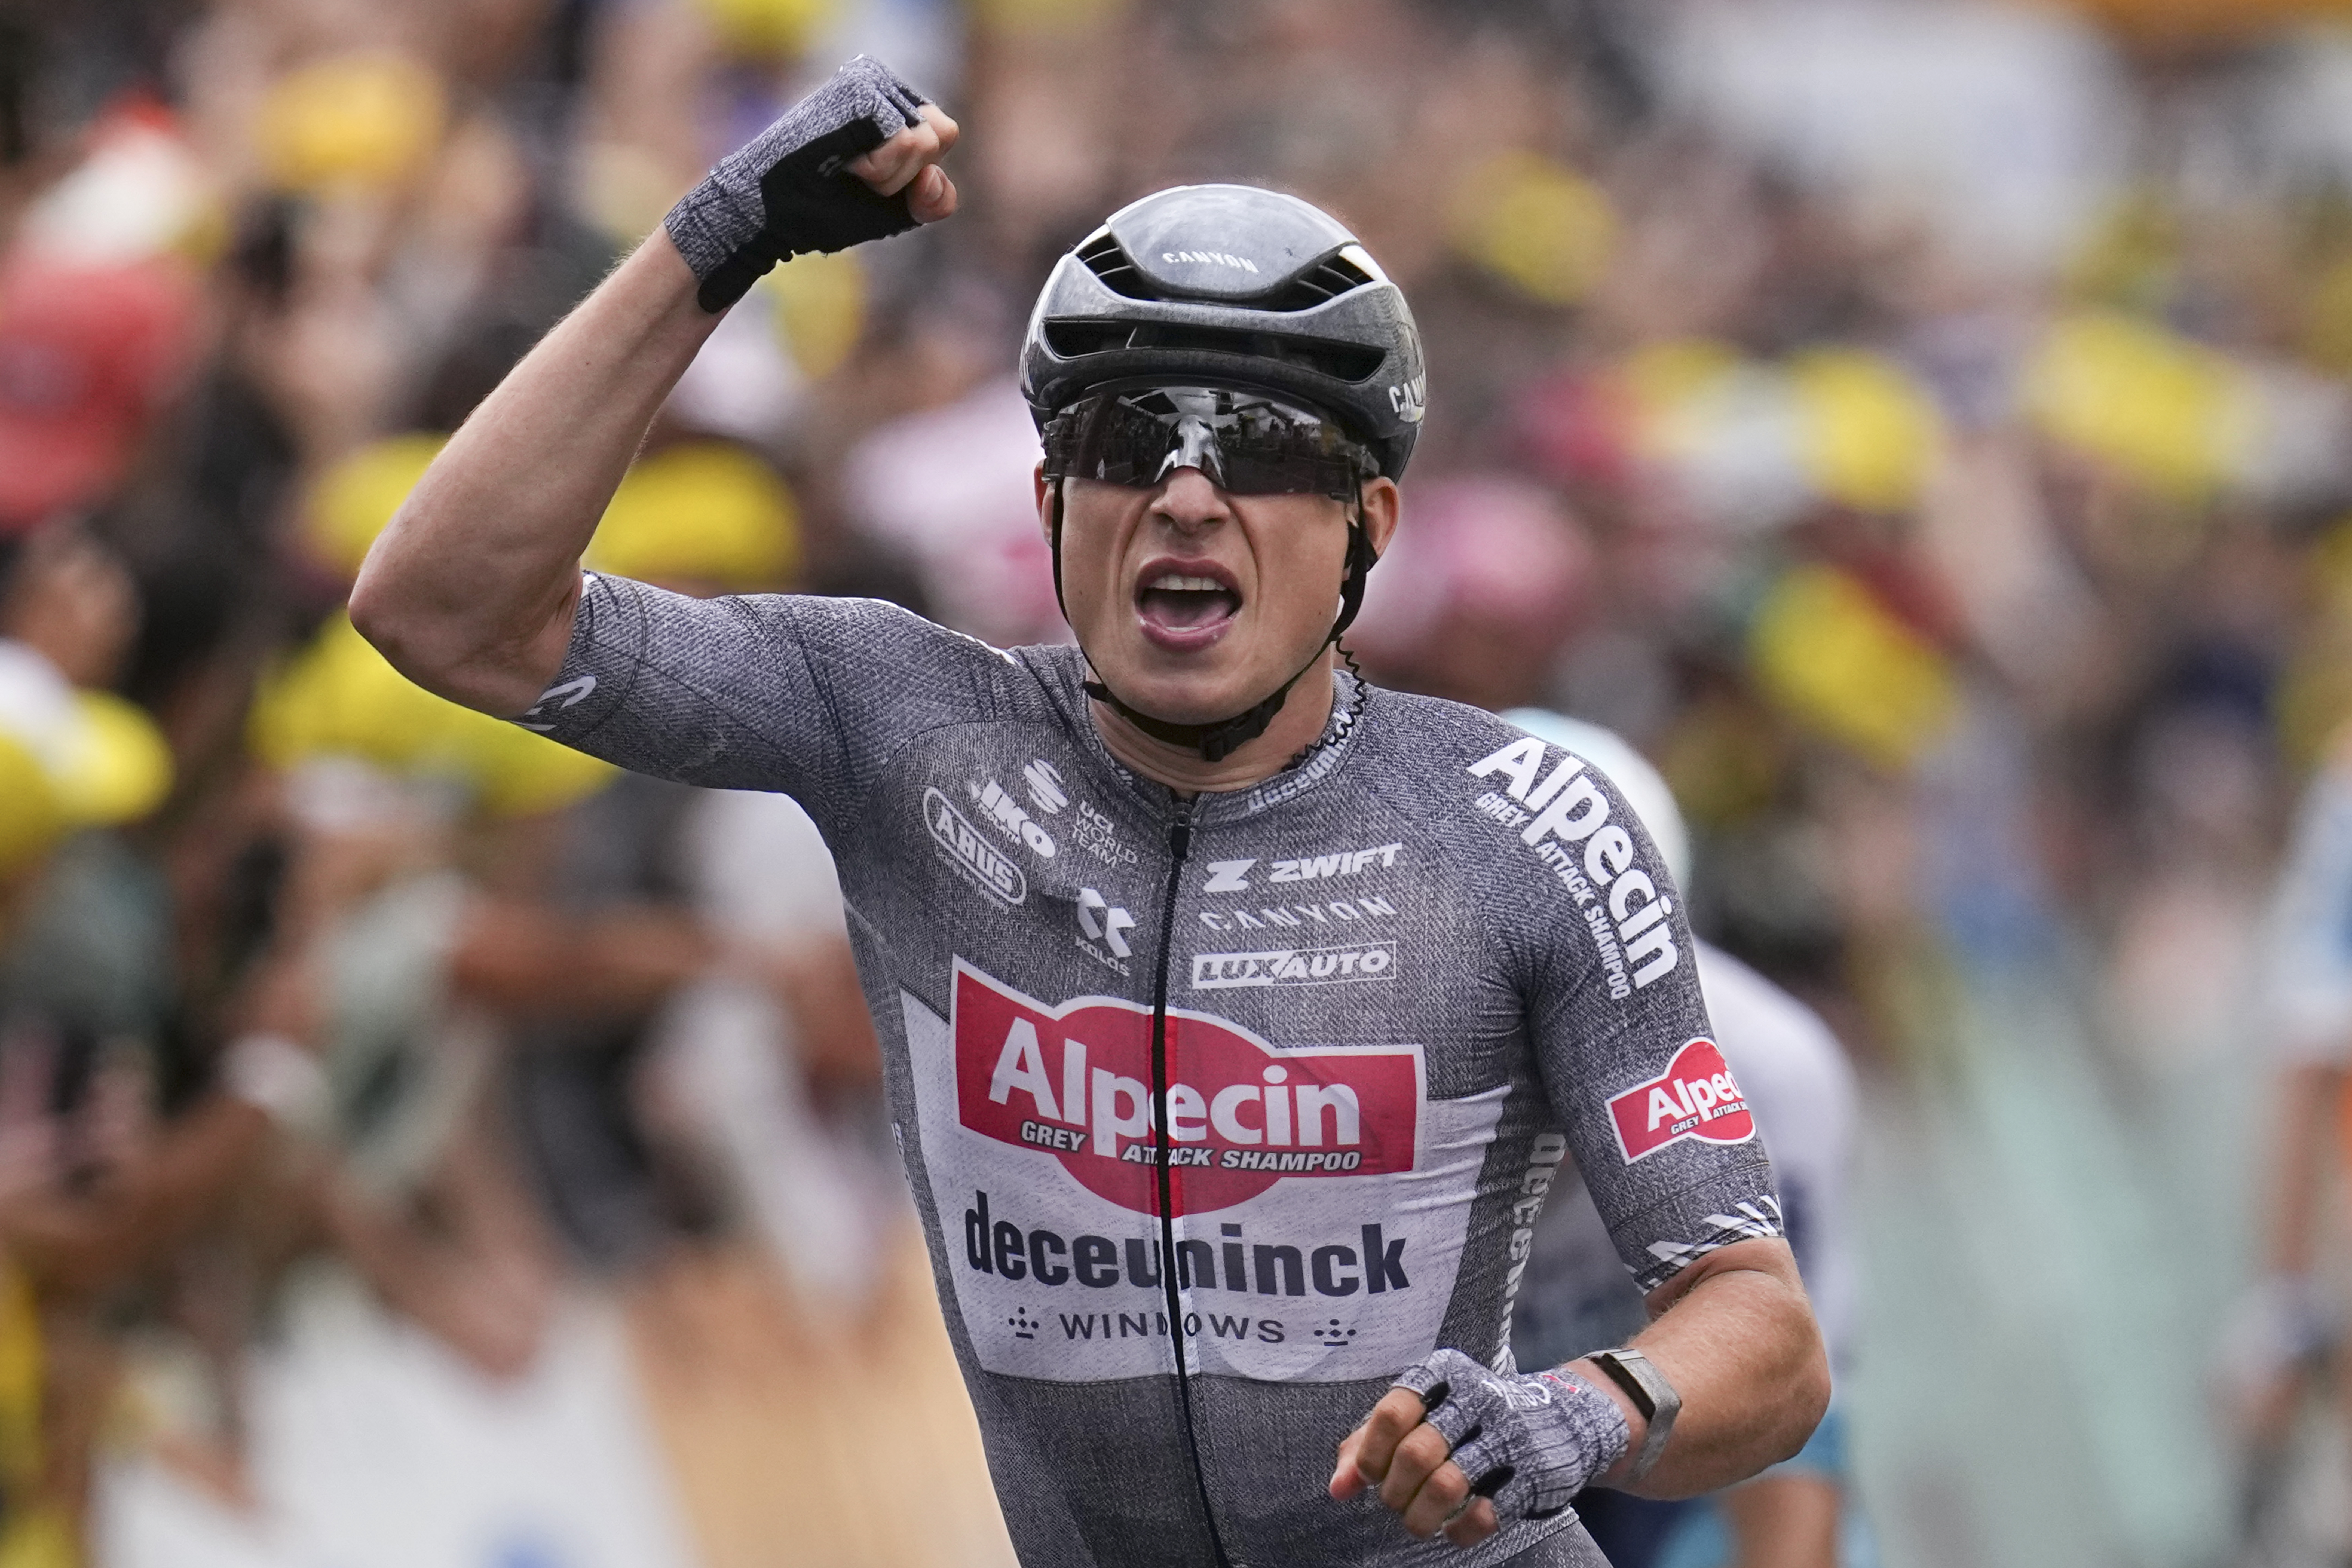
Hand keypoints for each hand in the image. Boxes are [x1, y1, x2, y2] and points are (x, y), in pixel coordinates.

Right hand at [665, 55, 959, 310]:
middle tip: (857, 175)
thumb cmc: (825, 208)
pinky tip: (842, 162)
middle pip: (942, 135)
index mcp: (890, 101)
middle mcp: (880, 81)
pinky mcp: (858, 89)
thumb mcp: (895, 210)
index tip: (871, 180)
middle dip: (904, 174)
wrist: (771, 213)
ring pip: (925, 139)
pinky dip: (878, 167)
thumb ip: (934, 198)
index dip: (916, 175)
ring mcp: (868, 80)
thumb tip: (933, 175)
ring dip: (889, 173)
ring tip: (847, 168)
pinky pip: (905, 139)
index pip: (943, 136)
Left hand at [1331, 1348, 1627, 1547]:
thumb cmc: (1474, 1416)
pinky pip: (1485, 1514)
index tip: (1370, 1475)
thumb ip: (1373, 1440)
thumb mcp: (1426, 1410)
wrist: (1563, 1418)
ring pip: (1447, 1485)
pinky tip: (1451, 1529)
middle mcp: (1477, 1399)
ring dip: (1420, 1515)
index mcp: (1444, 1374)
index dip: (1371, 1452)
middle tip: (1393, 1501)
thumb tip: (1337, 1487)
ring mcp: (1508, 1437)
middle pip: (1416, 1453)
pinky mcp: (1532, 1476)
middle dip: (1394, 1490)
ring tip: (1415, 1521)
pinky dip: (1458, 1531)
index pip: (1393, 1411)